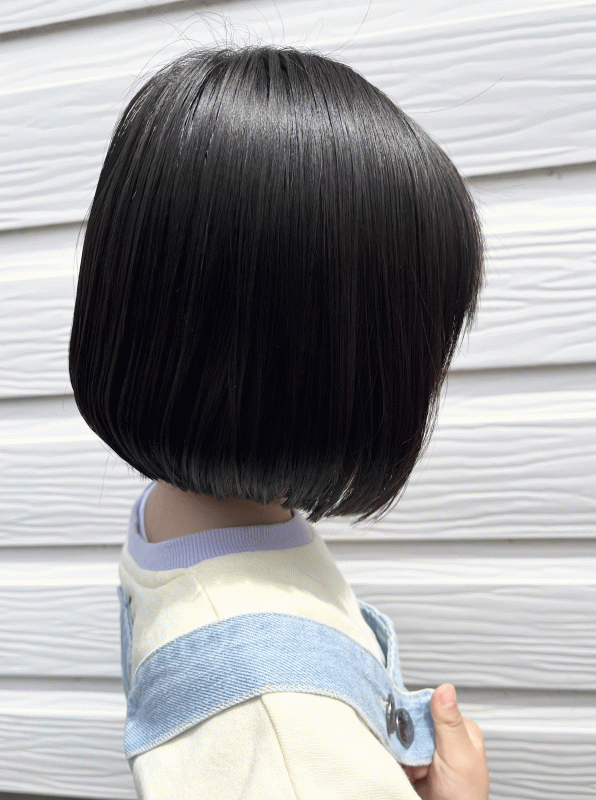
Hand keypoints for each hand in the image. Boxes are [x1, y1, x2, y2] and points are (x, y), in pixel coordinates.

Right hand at [403, 684, 488, 799]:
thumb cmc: (464, 797)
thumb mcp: (458, 755)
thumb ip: (449, 722)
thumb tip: (445, 688)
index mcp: (460, 729)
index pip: (431, 707)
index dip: (415, 714)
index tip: (405, 723)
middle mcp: (445, 739)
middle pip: (414, 724)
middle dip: (407, 738)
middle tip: (408, 751)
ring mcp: (430, 755)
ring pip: (404, 741)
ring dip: (400, 752)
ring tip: (408, 765)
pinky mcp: (417, 769)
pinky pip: (399, 757)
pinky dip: (396, 763)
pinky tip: (401, 770)